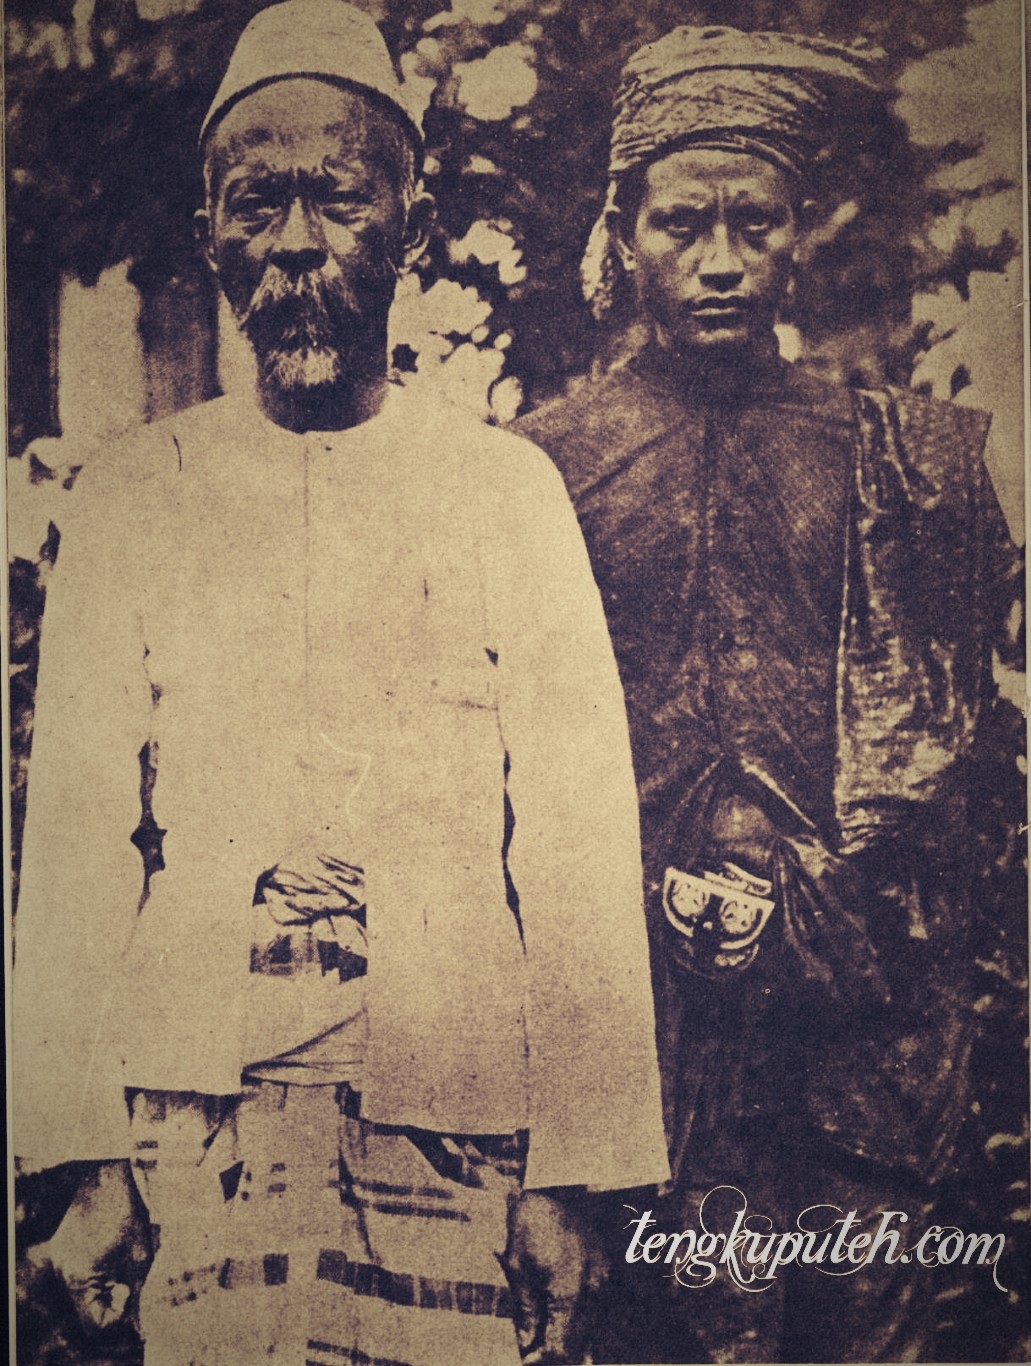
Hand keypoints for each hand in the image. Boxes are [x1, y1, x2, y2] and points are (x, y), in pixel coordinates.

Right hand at [43, 1160, 150, 1331]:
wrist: (104, 1174)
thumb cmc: (125, 1211)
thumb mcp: (140, 1254)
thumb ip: (135, 1290)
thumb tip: (134, 1317)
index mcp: (80, 1279)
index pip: (95, 1323)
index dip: (117, 1315)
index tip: (130, 1292)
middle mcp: (64, 1274)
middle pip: (88, 1309)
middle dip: (112, 1300)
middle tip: (129, 1278)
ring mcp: (61, 1262)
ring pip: (85, 1291)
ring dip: (105, 1284)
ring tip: (121, 1259)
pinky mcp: (63, 1250)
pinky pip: (80, 1273)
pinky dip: (97, 1270)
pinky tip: (111, 1248)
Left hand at [502, 1188, 607, 1364]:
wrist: (557, 1184)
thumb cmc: (531, 1224)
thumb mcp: (518, 1267)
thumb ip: (526, 1311)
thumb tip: (528, 1344)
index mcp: (567, 1290)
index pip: (560, 1346)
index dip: (542, 1359)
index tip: (528, 1361)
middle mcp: (592, 1289)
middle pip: (578, 1343)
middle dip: (556, 1353)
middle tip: (534, 1352)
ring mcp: (604, 1280)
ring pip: (589, 1327)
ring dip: (569, 1337)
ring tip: (545, 1331)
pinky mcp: (607, 1271)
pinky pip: (595, 1308)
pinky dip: (579, 1318)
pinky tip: (562, 1313)